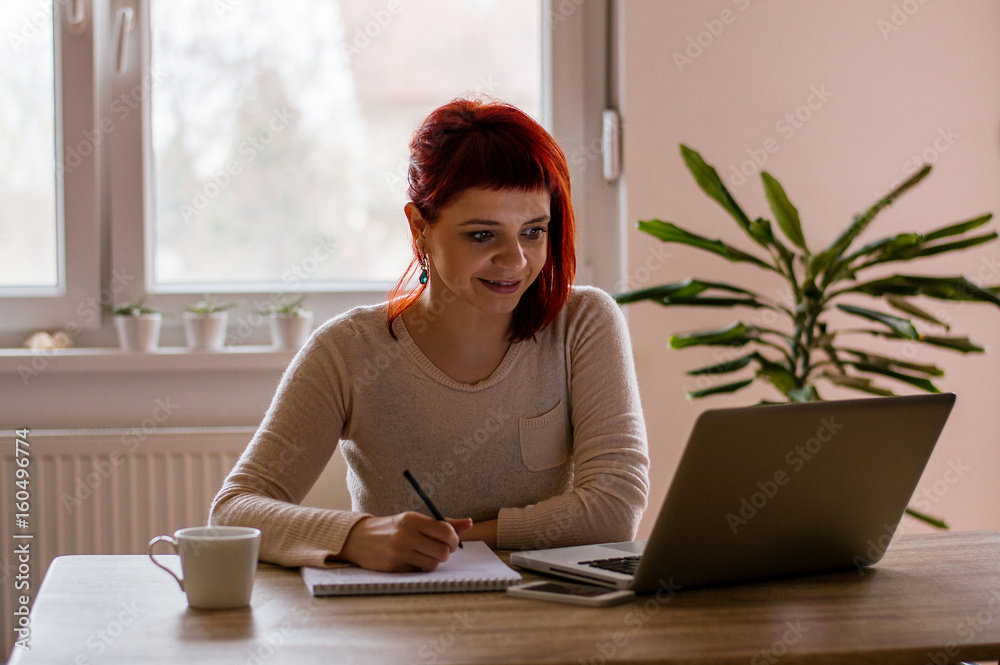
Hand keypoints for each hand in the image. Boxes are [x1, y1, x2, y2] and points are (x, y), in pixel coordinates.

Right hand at [339, 512, 473, 571]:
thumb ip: (443, 523)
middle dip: (446, 553)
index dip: (454, 539)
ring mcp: (399, 552)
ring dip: (434, 561)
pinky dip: (421, 568)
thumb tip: (470, 523)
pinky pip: (419, 571)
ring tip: (425, 554)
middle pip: (442, 551)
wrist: (359, 539)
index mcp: (412, 519)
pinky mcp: (394, 567)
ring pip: (433, 564)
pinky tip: (412, 560)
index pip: (445, 530)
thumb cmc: (393, 528)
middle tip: (441, 550)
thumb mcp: (415, 520)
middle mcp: (406, 535)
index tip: (452, 541)